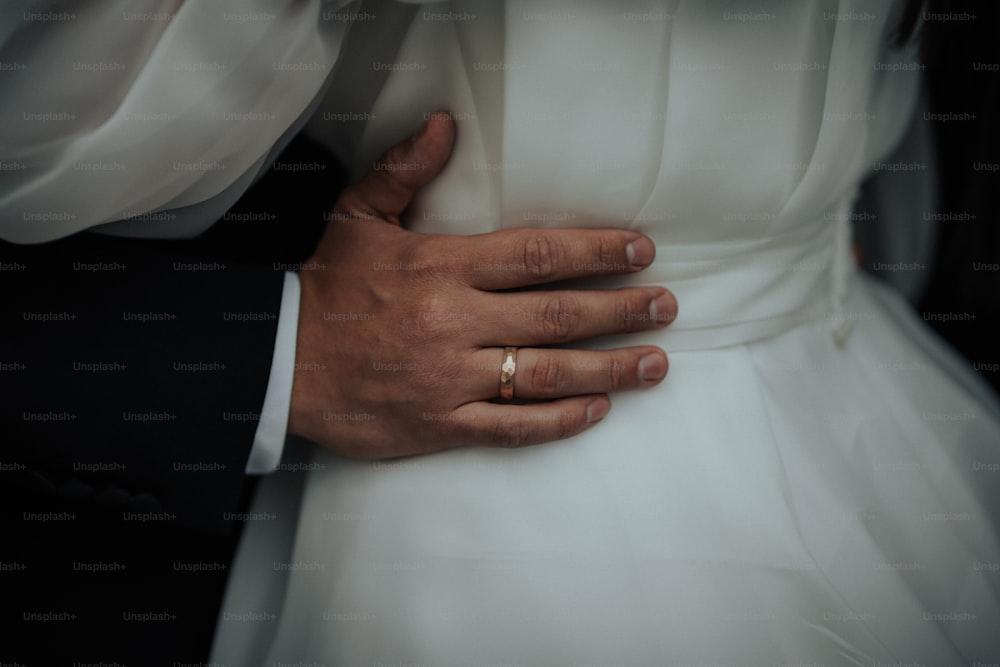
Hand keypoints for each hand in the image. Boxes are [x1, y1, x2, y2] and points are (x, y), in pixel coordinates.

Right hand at [288, 111, 676, 457]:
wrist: (279, 363)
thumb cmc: (326, 289)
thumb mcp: (357, 218)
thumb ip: (404, 171)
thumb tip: (442, 123)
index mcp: (440, 268)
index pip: (535, 255)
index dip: (595, 252)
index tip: (640, 252)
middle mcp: (453, 322)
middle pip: (556, 315)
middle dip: (621, 310)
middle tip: (667, 306)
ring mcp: (449, 378)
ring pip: (545, 374)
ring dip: (609, 369)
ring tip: (655, 362)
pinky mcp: (440, 423)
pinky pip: (511, 427)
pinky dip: (559, 421)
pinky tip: (596, 411)